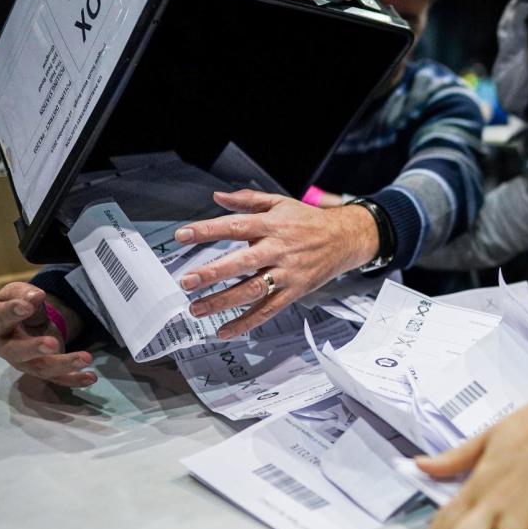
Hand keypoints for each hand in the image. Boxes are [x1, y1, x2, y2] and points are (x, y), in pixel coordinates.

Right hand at [0, 283, 93, 386]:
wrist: (22, 322)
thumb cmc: (16, 303)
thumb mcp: (16, 292)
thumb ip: (24, 293)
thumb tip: (36, 296)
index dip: (11, 313)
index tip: (26, 306)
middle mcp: (4, 348)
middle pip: (16, 352)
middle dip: (34, 348)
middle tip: (52, 343)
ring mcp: (23, 362)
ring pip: (41, 368)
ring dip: (64, 364)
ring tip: (86, 358)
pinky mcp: (42, 369)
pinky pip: (57, 378)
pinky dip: (74, 379)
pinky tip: (91, 377)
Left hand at [174, 190, 377, 336]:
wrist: (345, 239)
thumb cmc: (308, 222)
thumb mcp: (280, 203)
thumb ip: (248, 200)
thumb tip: (218, 197)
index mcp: (272, 225)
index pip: (236, 226)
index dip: (208, 230)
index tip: (182, 235)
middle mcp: (279, 250)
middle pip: (243, 262)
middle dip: (213, 273)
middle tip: (187, 281)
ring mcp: (287, 273)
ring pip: (253, 290)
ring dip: (224, 302)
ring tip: (197, 309)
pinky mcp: (294, 292)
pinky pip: (269, 310)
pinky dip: (247, 323)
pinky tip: (226, 330)